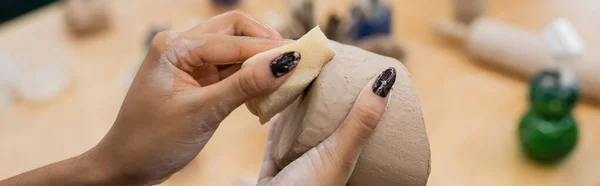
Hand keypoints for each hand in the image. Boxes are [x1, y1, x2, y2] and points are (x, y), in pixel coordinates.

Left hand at [86, 11, 297, 184]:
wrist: (126, 165)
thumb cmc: (153, 140)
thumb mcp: (202, 113)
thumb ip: (244, 85)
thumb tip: (285, 62)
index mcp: (174, 47)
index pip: (232, 40)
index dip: (268, 48)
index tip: (302, 56)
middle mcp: (180, 45)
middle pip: (234, 29)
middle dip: (265, 42)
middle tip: (295, 59)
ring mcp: (188, 60)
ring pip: (234, 47)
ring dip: (259, 58)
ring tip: (287, 72)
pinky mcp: (196, 76)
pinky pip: (230, 66)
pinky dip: (249, 73)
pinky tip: (267, 84)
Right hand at [257, 68, 395, 185]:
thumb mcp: (340, 155)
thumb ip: (361, 122)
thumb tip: (387, 80)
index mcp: (346, 159)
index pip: (359, 122)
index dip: (359, 96)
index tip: (356, 67)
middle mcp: (326, 160)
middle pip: (328, 122)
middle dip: (326, 96)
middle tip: (326, 66)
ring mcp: (300, 163)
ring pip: (301, 127)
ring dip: (301, 104)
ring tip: (302, 76)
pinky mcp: (276, 166)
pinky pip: (276, 137)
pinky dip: (277, 118)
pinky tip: (278, 97)